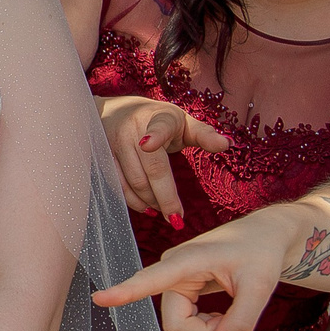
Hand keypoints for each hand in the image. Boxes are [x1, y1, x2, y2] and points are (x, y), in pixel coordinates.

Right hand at [93, 201, 313, 330]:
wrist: (266, 236)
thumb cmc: (262, 253)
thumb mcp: (260, 288)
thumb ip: (241, 322)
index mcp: (188, 260)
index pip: (151, 279)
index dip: (125, 291)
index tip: (98, 297)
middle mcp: (173, 268)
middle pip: (175, 322)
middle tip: (233, 323)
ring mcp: (174, 278)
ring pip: (179, 324)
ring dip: (206, 328)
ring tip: (230, 312)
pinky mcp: (179, 286)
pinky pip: (184, 319)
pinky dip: (205, 323)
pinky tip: (221, 311)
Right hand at [101, 97, 229, 226]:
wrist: (113, 110)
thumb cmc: (157, 119)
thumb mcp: (181, 121)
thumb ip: (203, 134)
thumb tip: (227, 145)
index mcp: (159, 117)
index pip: (158, 127)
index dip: (154, 136)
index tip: (148, 145)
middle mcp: (133, 128)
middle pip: (150, 169)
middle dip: (165, 198)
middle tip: (177, 219)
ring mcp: (114, 142)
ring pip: (134, 182)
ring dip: (150, 202)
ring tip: (164, 212)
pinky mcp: (102, 156)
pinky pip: (118, 185)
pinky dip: (133, 201)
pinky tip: (146, 208)